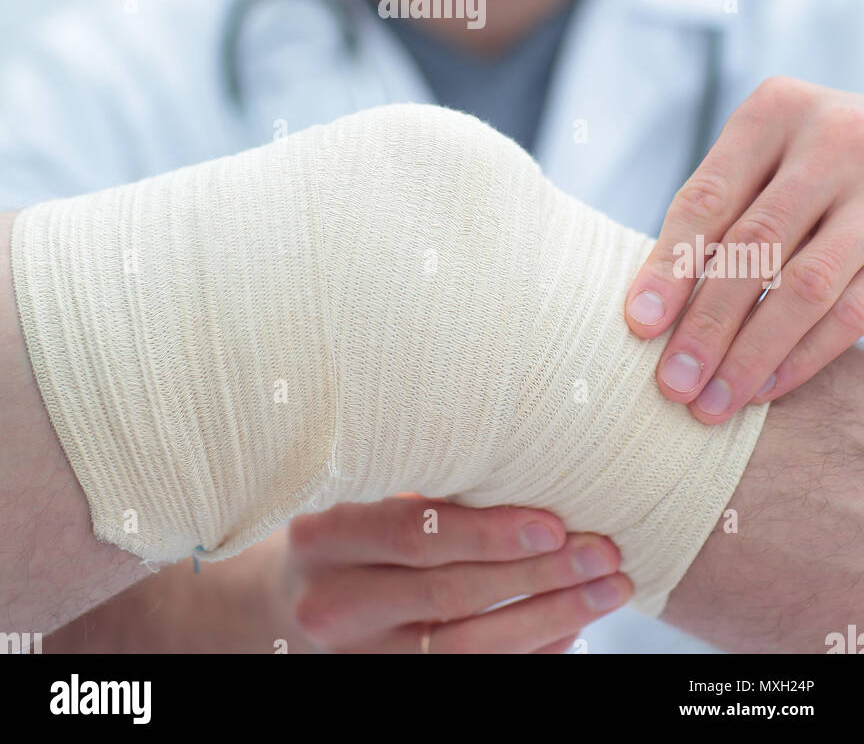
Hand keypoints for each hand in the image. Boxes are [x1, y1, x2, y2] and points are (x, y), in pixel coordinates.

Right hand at [286, 495, 630, 653]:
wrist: (265, 612)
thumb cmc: (332, 538)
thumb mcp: (351, 498)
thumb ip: (417, 487)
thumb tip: (521, 464)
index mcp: (326, 538)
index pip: (417, 536)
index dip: (490, 532)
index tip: (554, 523)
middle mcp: (336, 604)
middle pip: (451, 595)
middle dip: (537, 576)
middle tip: (602, 553)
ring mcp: (358, 659)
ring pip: (467, 648)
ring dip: (548, 618)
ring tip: (606, 590)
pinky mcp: (383, 687)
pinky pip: (468, 679)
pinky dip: (527, 655)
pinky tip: (571, 629)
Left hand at [625, 77, 863, 422]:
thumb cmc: (800, 162)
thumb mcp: (759, 156)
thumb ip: (715, 214)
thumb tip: (648, 313)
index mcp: (774, 111)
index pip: (709, 198)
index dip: (670, 265)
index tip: (639, 325)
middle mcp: (831, 140)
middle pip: (755, 246)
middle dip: (708, 323)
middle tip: (673, 384)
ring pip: (807, 285)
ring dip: (755, 353)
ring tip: (714, 402)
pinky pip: (853, 310)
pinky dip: (806, 356)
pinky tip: (767, 387)